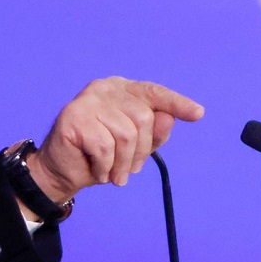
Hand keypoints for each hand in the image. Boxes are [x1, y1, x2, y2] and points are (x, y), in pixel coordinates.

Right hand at [26, 77, 203, 203]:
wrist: (62, 173)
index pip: (154, 93)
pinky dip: (105, 167)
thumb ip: (154, 133)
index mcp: (122, 90)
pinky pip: (105, 148)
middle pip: (144, 118)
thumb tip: (168, 118)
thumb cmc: (100, 158)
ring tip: (112, 172)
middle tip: (127, 169)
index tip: (198, 113)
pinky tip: (96, 169)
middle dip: (140, 152)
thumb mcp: (135, 149)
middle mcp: (105, 88)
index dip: (176, 103)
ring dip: (122, 164)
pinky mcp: (74, 116)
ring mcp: (88, 100)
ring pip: (126, 135)